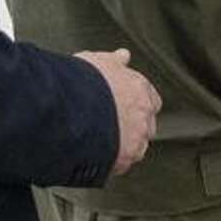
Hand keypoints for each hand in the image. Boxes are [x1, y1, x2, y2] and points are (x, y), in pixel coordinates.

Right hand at [79, 48, 160, 176]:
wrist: (69, 108)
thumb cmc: (82, 82)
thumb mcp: (97, 62)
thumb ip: (113, 61)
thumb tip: (123, 55)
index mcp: (140, 90)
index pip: (150, 101)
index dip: (137, 104)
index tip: (124, 106)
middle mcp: (144, 116)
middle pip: (147, 126)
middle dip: (133, 127)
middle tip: (110, 126)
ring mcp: (135, 140)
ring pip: (136, 147)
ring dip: (123, 146)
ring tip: (99, 144)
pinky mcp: (122, 161)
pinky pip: (120, 164)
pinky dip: (110, 162)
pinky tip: (94, 157)